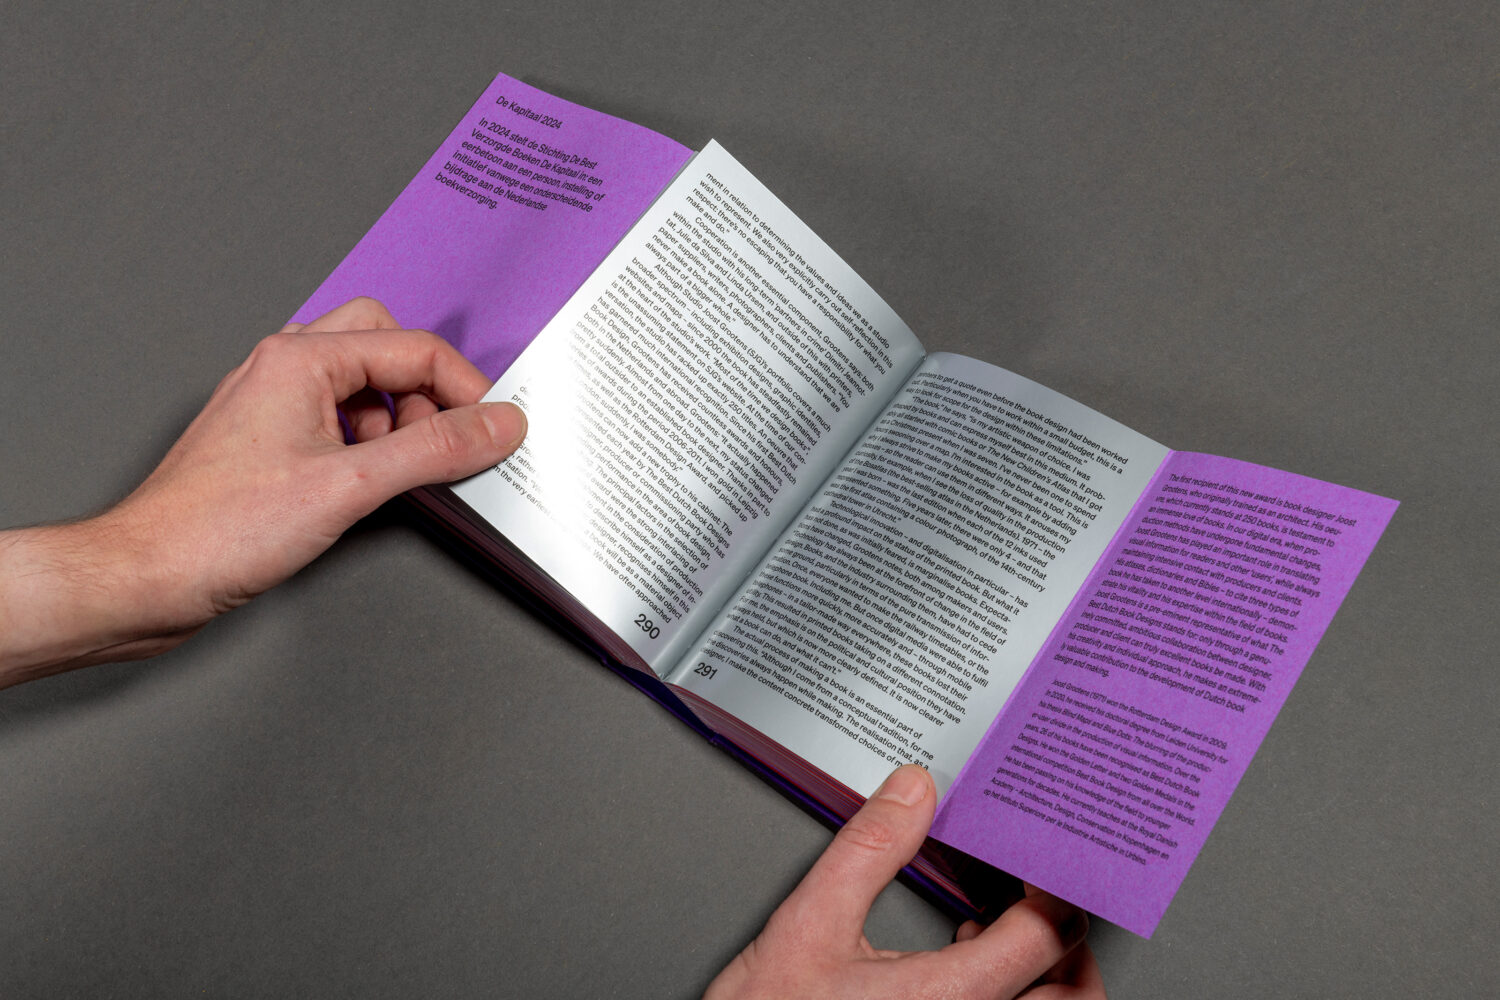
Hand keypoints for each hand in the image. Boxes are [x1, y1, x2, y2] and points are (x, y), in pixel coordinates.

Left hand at [0, 298, 525, 685]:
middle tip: (444, 440)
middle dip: (427, 391)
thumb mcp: (350, 487)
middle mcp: (282, 370)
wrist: (145, 578)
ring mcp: (272, 405)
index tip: (493, 432)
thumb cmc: (217, 531)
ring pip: (361, 383)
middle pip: (386, 346)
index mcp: (299, 360)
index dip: (465, 390)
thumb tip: (497, 425)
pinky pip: (338, 420)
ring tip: (399, 472)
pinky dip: (368, 445)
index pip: (413, 348)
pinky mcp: (269, 444)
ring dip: (396, 420)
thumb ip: (434, 450)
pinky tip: (367, 487)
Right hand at [705, 765, 1104, 998]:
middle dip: (1066, 933)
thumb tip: (912, 792)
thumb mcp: (810, 922)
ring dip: (1048, 970)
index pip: (1047, 933)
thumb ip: (868, 851)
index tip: (1041, 851)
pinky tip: (969, 954)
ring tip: (1015, 921)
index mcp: (954, 998)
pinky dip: (1012, 989)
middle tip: (1043, 884)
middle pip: (1073, 988)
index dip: (1054, 881)